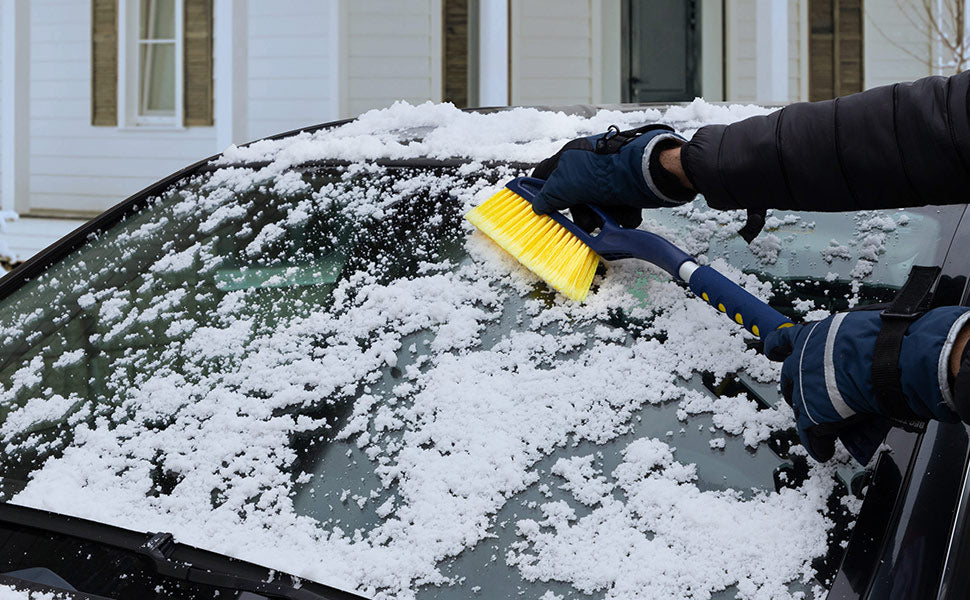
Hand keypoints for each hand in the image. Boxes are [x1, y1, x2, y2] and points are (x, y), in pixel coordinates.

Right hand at [531, 125, 694, 231]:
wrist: (655, 171)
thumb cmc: (612, 170)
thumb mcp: (571, 183)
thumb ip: (551, 195)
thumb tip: (536, 205)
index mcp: (571, 156)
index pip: (545, 173)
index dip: (538, 191)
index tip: (536, 210)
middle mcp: (588, 166)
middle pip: (573, 198)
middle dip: (581, 214)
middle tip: (587, 223)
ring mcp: (608, 177)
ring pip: (597, 206)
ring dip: (604, 218)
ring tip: (613, 219)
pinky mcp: (626, 188)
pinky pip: (617, 208)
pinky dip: (622, 215)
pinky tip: (629, 214)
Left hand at [763, 306, 969, 462]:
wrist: (885, 360)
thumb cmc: (881, 339)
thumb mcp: (854, 330)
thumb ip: (844, 341)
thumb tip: (855, 346)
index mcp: (810, 336)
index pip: (783, 340)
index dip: (776, 346)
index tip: (772, 350)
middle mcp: (800, 362)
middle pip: (790, 378)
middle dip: (798, 386)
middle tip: (810, 394)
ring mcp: (803, 389)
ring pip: (799, 407)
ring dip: (809, 416)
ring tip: (821, 425)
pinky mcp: (812, 415)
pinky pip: (810, 435)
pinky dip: (818, 445)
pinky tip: (824, 452)